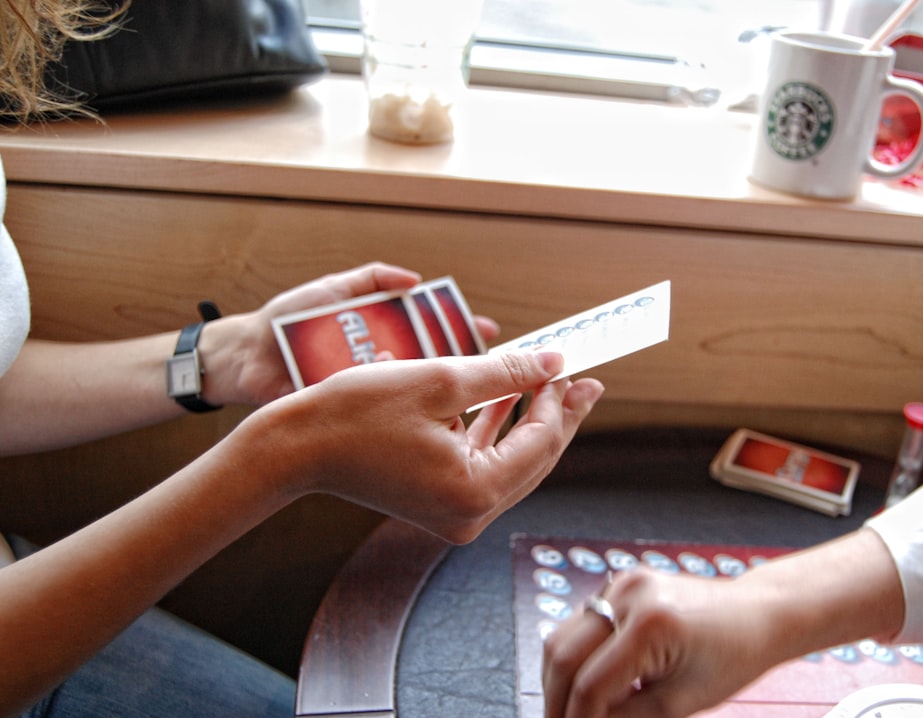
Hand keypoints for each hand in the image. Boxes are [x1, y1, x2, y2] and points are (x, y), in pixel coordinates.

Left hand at [198, 263, 500, 405]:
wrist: (243, 357)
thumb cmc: (284, 321)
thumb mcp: (331, 290)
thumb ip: (371, 279)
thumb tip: (414, 278)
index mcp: (381, 334)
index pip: (433, 332)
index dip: (462, 331)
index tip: (489, 331)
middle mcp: (381, 366)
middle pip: (433, 366)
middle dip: (463, 364)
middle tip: (489, 365)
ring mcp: (368, 393)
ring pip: (412, 393)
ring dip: (435, 390)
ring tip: (458, 385)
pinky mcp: (351, 414)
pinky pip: (380, 412)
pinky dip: (396, 407)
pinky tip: (412, 401)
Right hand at [244, 350, 603, 542]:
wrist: (297, 447)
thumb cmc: (358, 412)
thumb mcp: (440, 381)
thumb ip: (505, 374)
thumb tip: (554, 365)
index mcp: (474, 491)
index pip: (539, 442)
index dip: (558, 401)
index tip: (571, 367)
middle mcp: (470, 515)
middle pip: (534, 459)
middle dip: (557, 415)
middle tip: (585, 381)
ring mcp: (454, 515)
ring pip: (512, 462)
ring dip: (529, 422)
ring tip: (553, 386)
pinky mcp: (439, 505)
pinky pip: (485, 466)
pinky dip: (496, 434)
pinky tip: (508, 401)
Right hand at [542, 569, 779, 717]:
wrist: (757, 614)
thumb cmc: (732, 657)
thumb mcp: (680, 702)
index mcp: (649, 625)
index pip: (590, 686)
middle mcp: (628, 595)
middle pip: (561, 656)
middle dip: (556, 701)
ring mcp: (621, 583)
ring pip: (561, 637)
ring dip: (559, 679)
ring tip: (572, 710)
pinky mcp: (620, 583)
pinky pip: (580, 623)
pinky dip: (576, 656)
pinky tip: (588, 682)